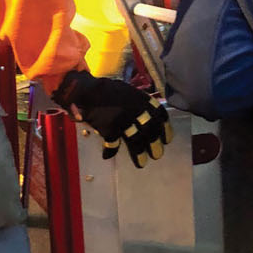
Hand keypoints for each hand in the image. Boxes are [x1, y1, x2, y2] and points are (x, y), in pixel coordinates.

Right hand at [52, 68, 171, 167]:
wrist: (85, 90)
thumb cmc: (106, 90)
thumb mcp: (126, 91)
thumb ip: (138, 102)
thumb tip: (149, 114)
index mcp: (140, 99)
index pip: (160, 115)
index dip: (165, 129)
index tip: (168, 139)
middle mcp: (135, 110)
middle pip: (150, 131)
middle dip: (155, 144)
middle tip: (158, 155)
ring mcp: (122, 120)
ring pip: (136, 141)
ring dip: (140, 154)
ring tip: (143, 163)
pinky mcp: (109, 128)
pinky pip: (112, 144)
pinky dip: (110, 151)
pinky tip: (108, 155)